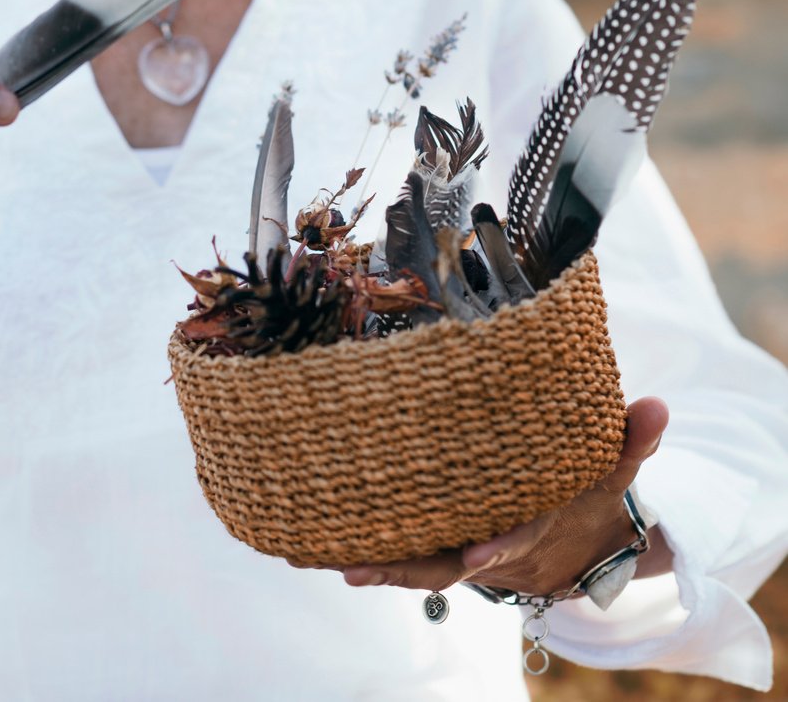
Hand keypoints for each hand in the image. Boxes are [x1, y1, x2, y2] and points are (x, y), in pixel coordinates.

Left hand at [303, 398, 670, 594]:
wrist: (578, 547)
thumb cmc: (588, 499)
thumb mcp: (613, 473)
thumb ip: (631, 443)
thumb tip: (658, 407)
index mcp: (528, 531)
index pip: (512, 542)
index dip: (496, 549)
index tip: (474, 558)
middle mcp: (487, 552)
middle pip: (440, 567)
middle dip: (399, 568)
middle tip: (353, 567)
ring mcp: (458, 553)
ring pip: (410, 565)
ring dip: (367, 562)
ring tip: (316, 556)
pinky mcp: (437, 548)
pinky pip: (398, 554)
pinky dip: (362, 553)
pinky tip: (316, 546)